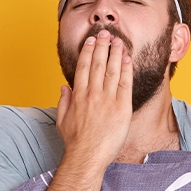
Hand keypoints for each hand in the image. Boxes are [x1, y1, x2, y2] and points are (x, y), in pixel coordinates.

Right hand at [56, 30, 133, 169]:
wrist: (87, 157)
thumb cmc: (75, 142)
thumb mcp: (62, 120)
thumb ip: (63, 102)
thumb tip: (64, 87)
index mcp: (78, 96)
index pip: (83, 67)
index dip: (88, 51)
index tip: (92, 41)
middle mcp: (92, 94)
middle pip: (98, 64)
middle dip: (103, 46)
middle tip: (106, 33)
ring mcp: (107, 100)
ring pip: (112, 70)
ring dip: (116, 53)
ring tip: (118, 41)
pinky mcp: (121, 108)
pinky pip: (125, 84)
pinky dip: (126, 69)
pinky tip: (128, 58)